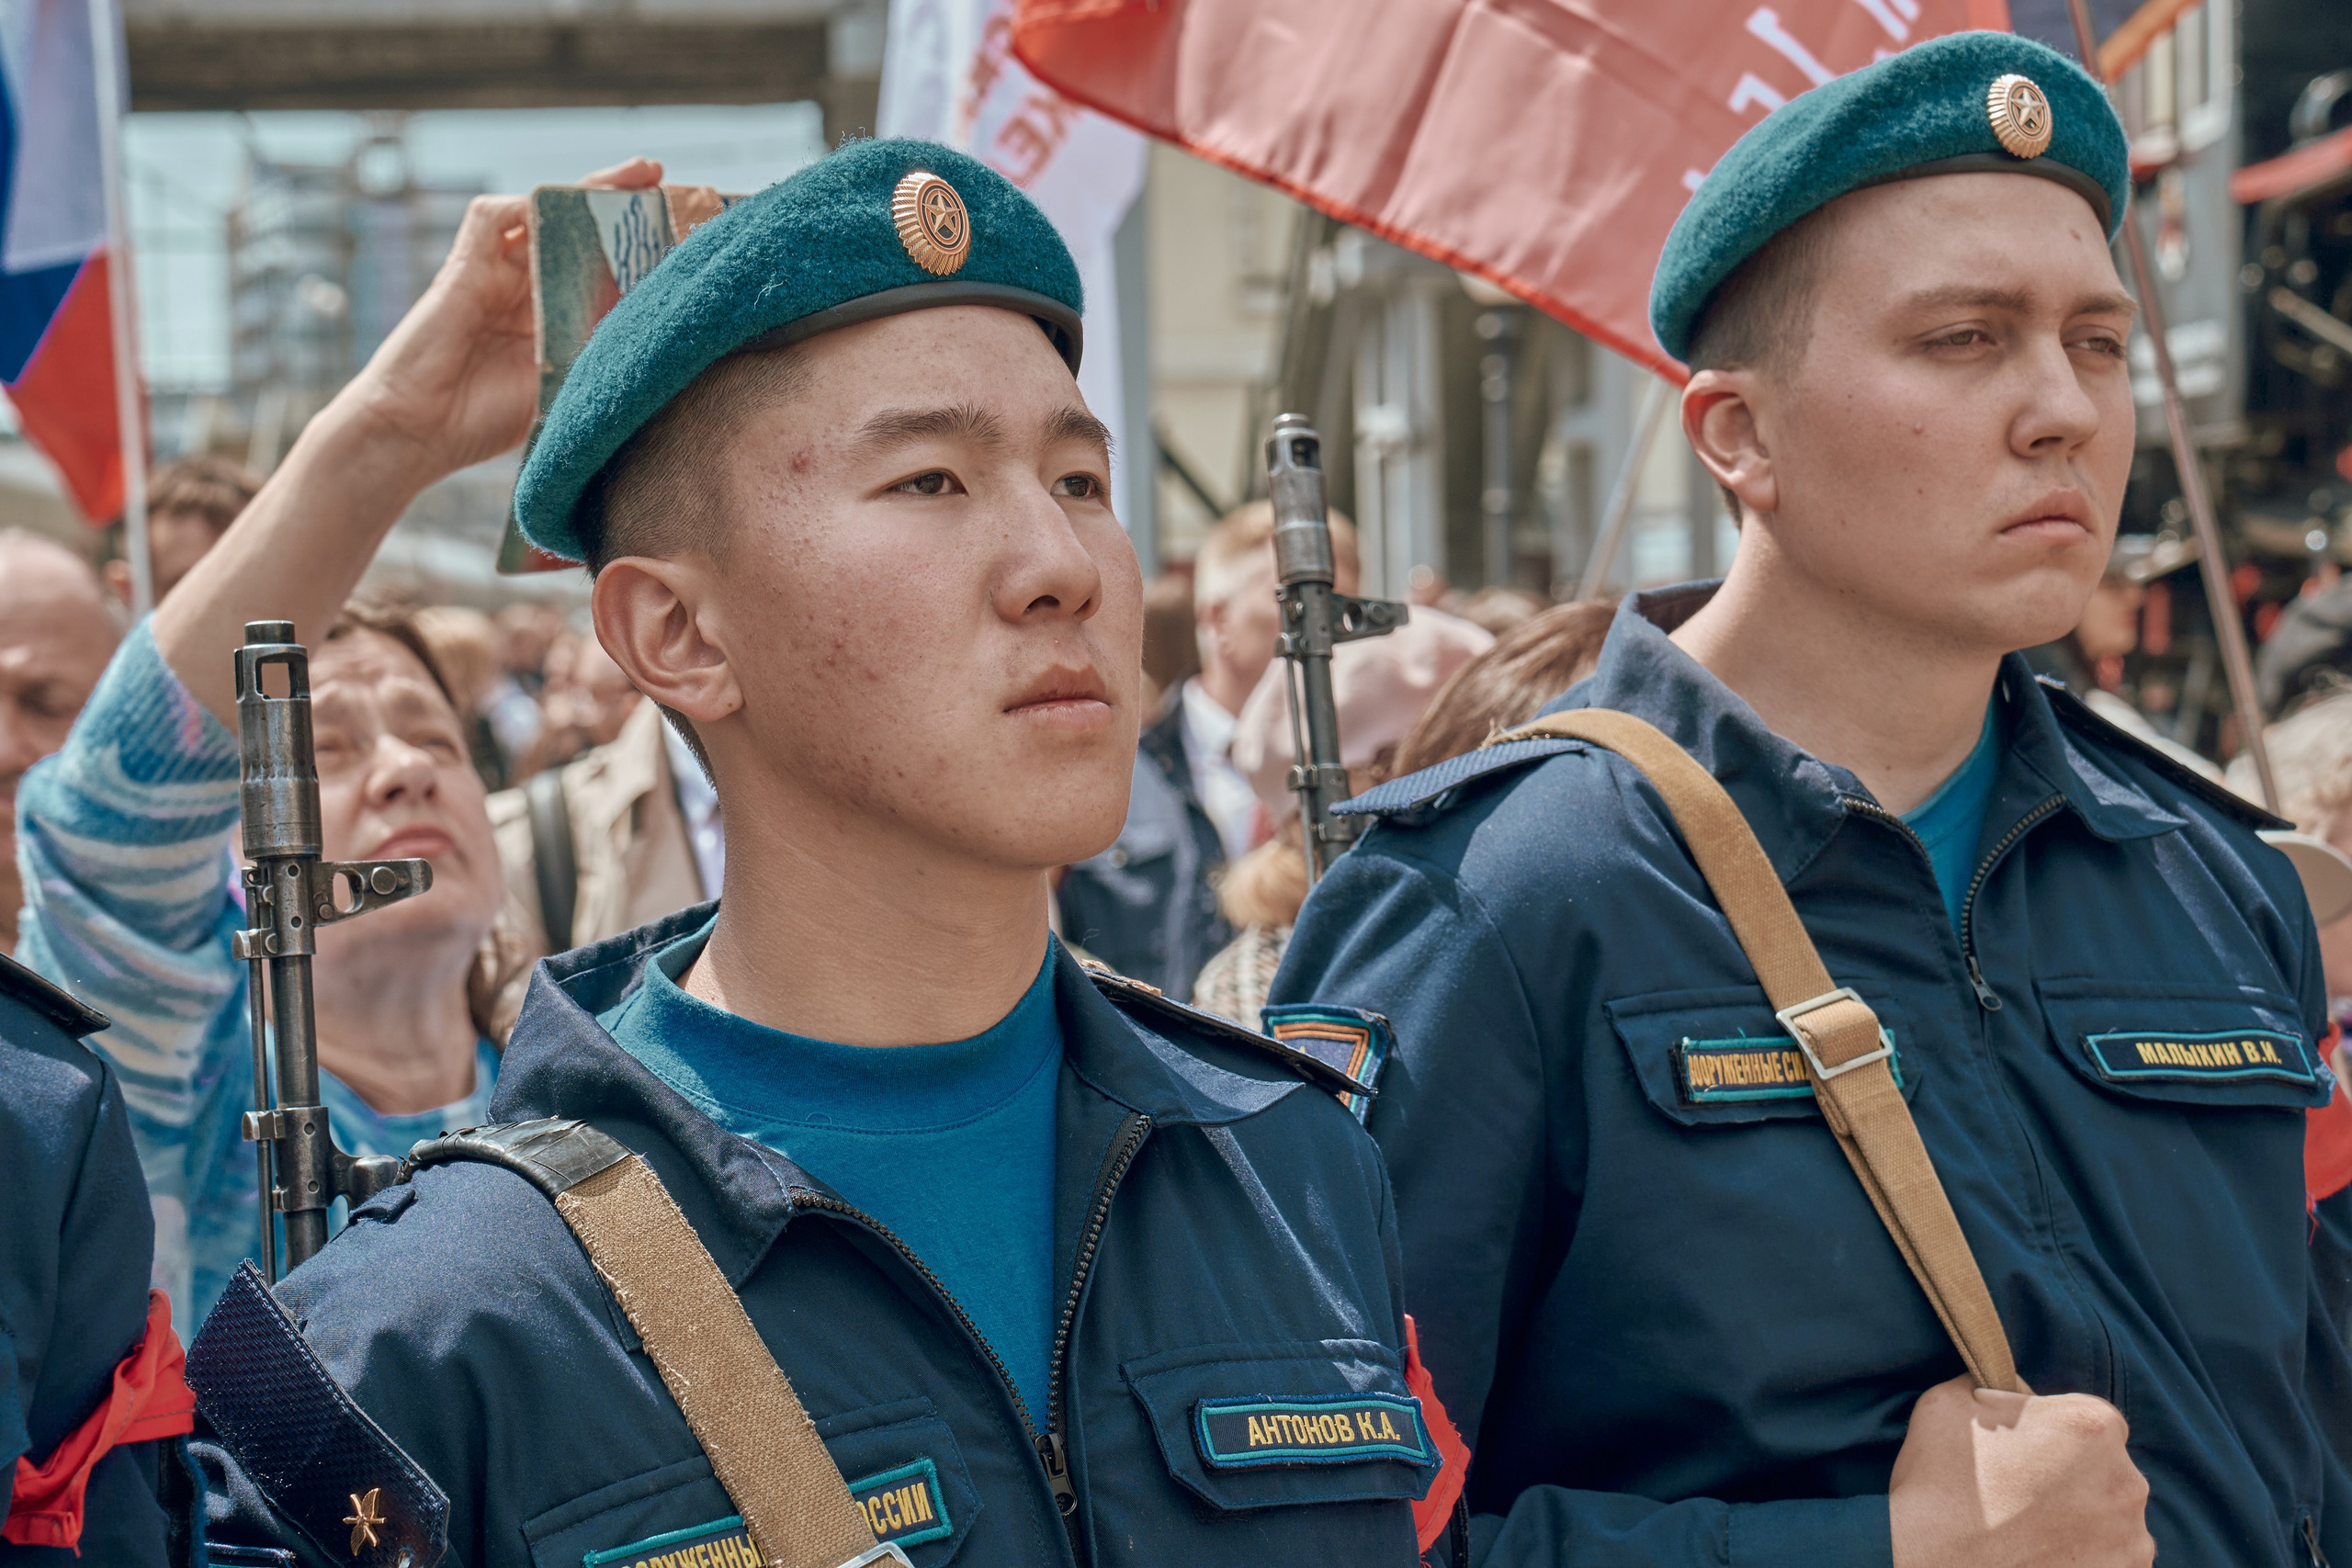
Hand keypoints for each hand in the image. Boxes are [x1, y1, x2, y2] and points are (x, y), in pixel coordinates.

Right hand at [333, 156, 663, 483]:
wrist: (418, 433)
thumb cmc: (483, 420)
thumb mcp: (563, 384)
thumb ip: (595, 353)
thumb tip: (655, 332)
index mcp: (549, 316)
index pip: (597, 267)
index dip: (633, 248)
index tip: (678, 233)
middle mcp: (523, 288)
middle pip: (574, 229)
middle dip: (618, 202)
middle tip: (660, 179)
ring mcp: (492, 275)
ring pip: (540, 212)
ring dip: (583, 191)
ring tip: (633, 178)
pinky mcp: (461, 269)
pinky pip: (491, 218)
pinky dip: (526, 206)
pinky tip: (563, 205)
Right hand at [1889, 1375, 2152, 1567]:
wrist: (1929, 1566)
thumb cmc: (1937, 1484)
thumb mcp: (1949, 1403)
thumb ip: (1997, 1386)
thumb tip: (2015, 1389)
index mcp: (2092, 1424)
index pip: (2088, 1418)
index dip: (2053, 1434)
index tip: (2023, 1454)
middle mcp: (2127, 1480)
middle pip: (2106, 1469)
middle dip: (2072, 1478)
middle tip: (2021, 1494)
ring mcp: (2131, 1539)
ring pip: (2111, 1518)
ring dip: (2082, 1521)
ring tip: (2029, 1532)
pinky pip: (2113, 1561)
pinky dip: (2085, 1558)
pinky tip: (2041, 1556)